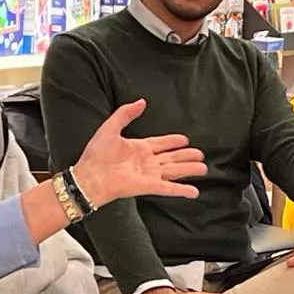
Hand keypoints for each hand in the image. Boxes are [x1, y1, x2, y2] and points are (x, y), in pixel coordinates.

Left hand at [71, 100, 206, 207]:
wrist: (90, 175)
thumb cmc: (96, 154)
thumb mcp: (111, 127)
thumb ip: (126, 113)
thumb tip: (141, 102)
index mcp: (137, 148)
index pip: (160, 144)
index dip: (172, 141)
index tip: (184, 139)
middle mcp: (146, 162)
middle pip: (172, 158)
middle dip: (186, 156)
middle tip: (200, 154)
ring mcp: (149, 175)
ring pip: (174, 171)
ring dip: (189, 170)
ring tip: (203, 168)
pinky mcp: (149, 186)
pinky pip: (169, 188)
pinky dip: (182, 190)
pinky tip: (194, 191)